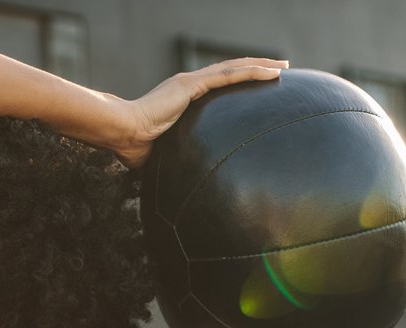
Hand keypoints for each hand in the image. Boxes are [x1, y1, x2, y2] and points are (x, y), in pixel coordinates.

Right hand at [113, 58, 288, 169]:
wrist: (122, 133)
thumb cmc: (136, 148)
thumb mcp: (164, 154)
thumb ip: (177, 159)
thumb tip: (184, 184)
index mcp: (182, 98)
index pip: (217, 85)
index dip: (237, 82)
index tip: (256, 87)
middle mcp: (188, 85)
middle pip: (230, 72)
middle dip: (256, 69)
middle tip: (279, 70)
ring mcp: (190, 83)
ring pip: (233, 69)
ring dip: (261, 66)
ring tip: (283, 67)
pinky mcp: (190, 85)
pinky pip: (228, 76)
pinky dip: (252, 73)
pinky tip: (272, 73)